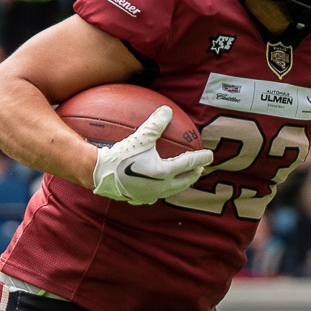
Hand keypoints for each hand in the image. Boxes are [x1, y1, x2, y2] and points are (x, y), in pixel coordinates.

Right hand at [88, 105, 213, 205]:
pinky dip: (163, 190)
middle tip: (200, 169)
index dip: (201, 158)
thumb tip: (167, 110)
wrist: (100, 174)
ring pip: (172, 190)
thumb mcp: (140, 137)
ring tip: (184, 178)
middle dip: (193, 174)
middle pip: (184, 181)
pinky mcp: (139, 200)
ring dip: (181, 183)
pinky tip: (159, 187)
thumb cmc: (121, 155)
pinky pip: (156, 195)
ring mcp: (151, 195)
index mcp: (165, 172)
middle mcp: (161, 187)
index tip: (210, 155)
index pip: (189, 163)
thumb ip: (155, 124)